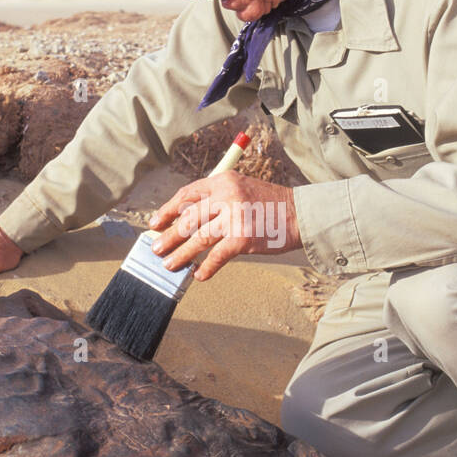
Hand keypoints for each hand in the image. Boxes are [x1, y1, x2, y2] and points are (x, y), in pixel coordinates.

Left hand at [149, 173, 300, 280]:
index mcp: (222, 181)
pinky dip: (206, 267)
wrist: (301, 215)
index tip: (155, 223)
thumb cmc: (270, 205)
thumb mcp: (242, 189)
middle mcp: (226, 196)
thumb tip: (186, 221)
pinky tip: (198, 275)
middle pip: (188, 218)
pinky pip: (217, 256)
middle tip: (156, 248)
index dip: (167, 210)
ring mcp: (234, 217)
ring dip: (180, 254)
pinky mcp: (243, 238)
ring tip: (169, 264)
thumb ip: (217, 199)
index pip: (186, 194)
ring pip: (198, 238)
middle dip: (168, 235)